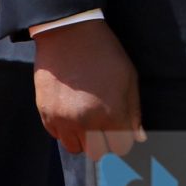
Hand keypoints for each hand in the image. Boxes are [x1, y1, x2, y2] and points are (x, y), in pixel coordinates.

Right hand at [33, 20, 142, 156]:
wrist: (67, 32)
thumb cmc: (104, 52)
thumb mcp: (128, 78)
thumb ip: (133, 112)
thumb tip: (139, 138)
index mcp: (110, 114)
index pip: (120, 149)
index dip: (122, 141)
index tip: (121, 133)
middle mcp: (85, 122)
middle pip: (97, 153)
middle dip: (103, 143)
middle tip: (104, 126)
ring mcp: (63, 119)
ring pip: (75, 148)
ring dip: (83, 139)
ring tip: (86, 119)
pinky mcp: (46, 114)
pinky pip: (57, 136)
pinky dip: (65, 130)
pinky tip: (71, 111)